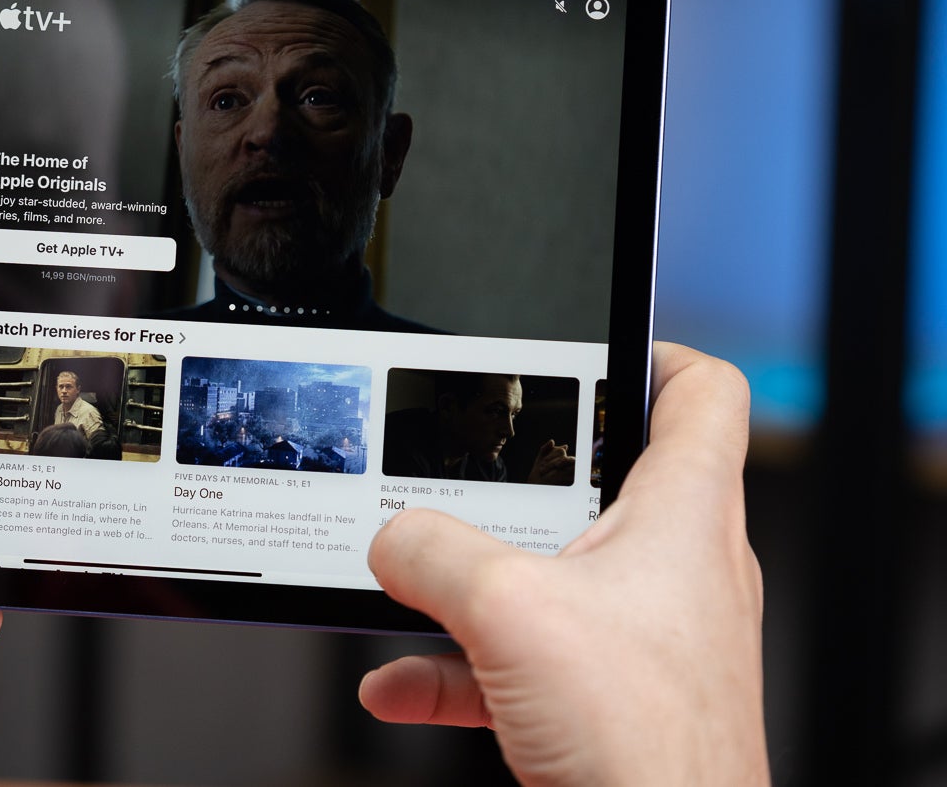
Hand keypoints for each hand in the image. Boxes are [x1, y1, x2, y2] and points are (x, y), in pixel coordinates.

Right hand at [360, 343, 766, 785]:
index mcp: (683, 515)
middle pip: (599, 481)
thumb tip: (392, 537)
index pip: (699, 392)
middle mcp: (673, 569)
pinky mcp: (606, 699)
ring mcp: (641, 638)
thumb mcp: (510, 614)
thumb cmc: (648, 750)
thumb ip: (433, 553)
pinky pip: (521, 657)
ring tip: (411, 580)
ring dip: (472, 580)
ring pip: (548, 573)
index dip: (648, 349)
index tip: (585, 346)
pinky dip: (457, 665)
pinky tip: (398, 684)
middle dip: (512, 481)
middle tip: (462, 469)